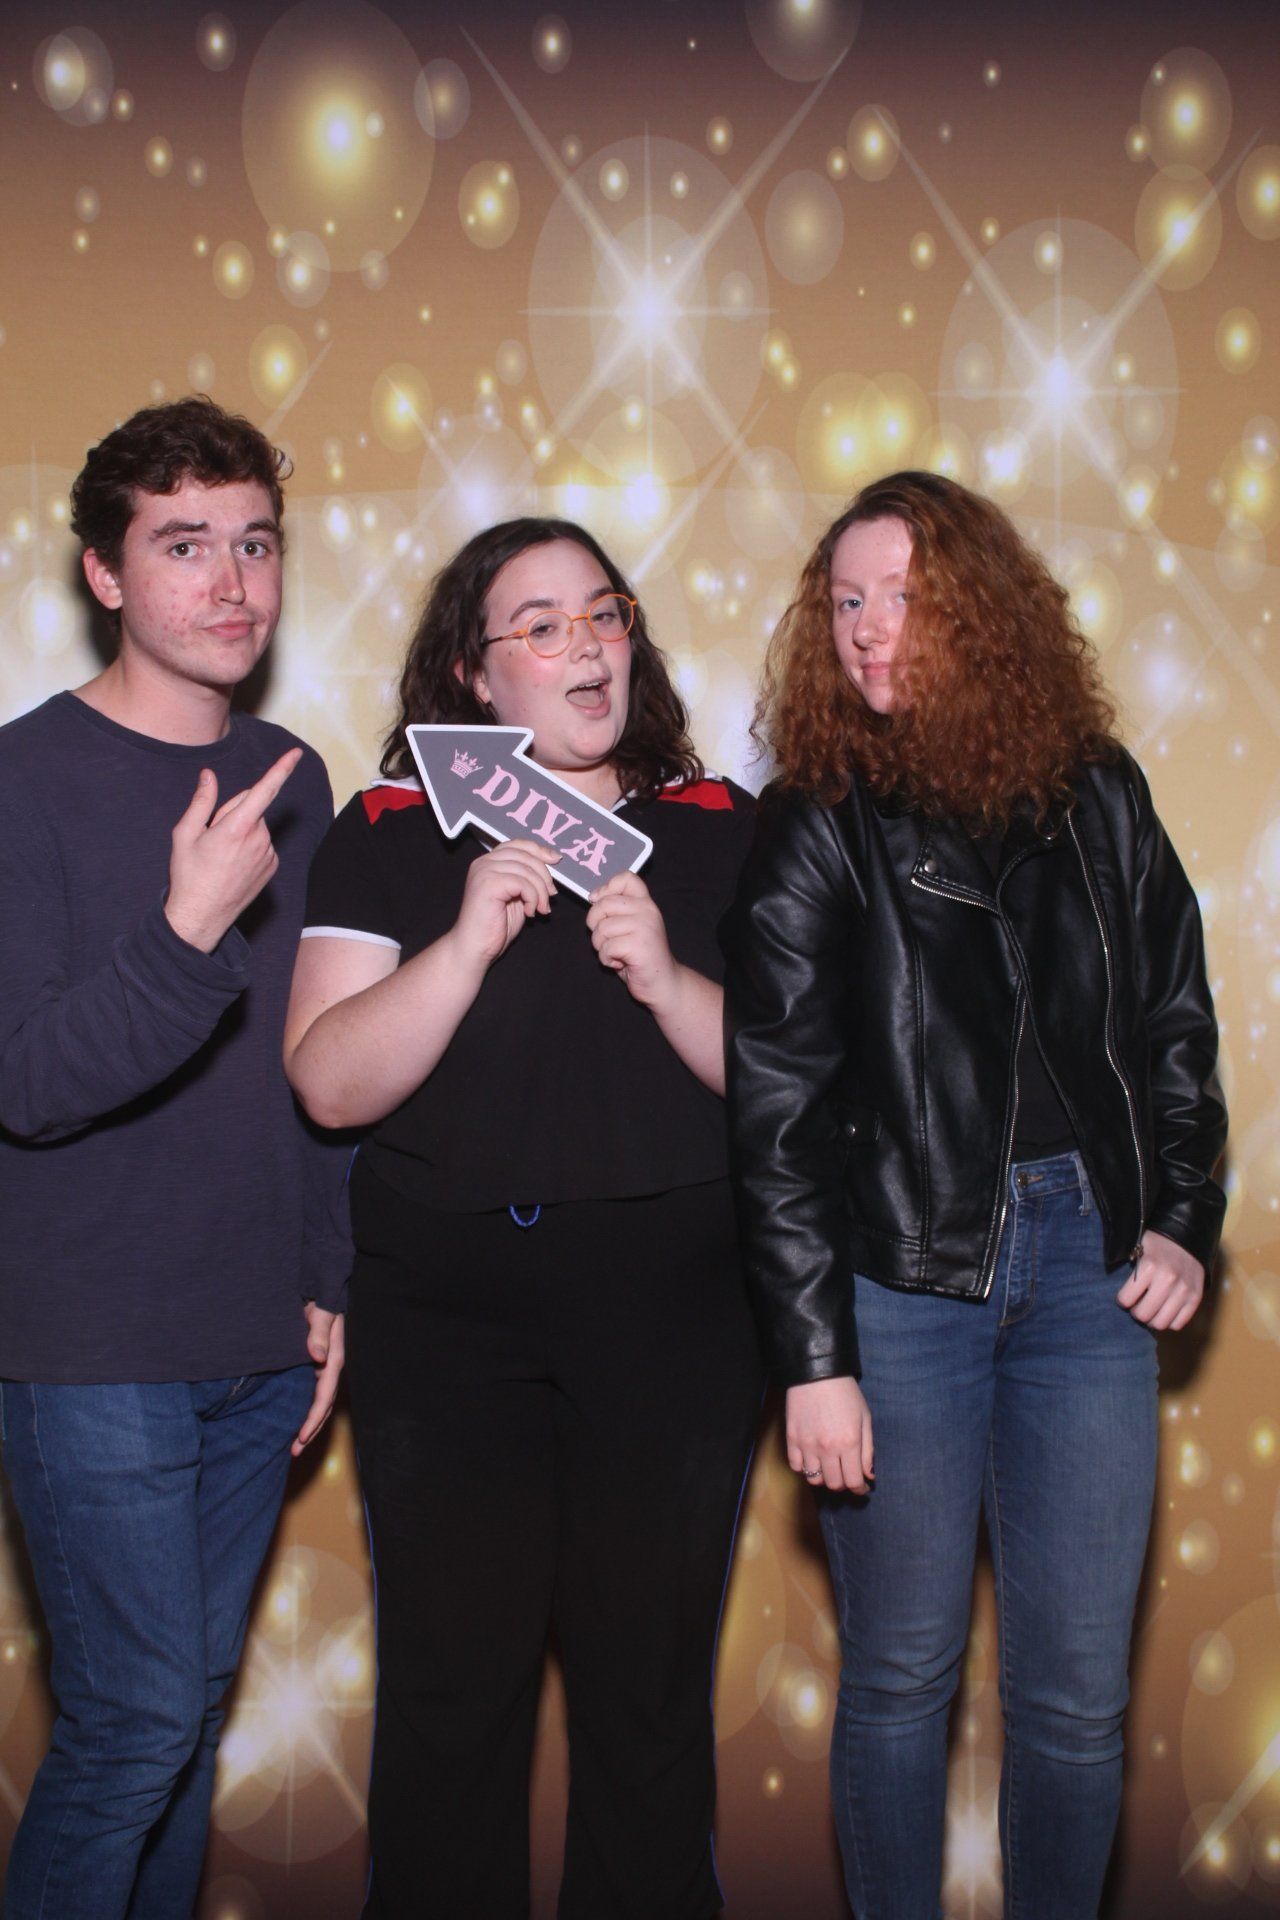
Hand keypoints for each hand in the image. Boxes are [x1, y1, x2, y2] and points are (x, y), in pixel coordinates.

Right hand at [165, 748, 301, 951]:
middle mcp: (259, 839)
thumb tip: (209, 776)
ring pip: (257, 825)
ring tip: (221, 854)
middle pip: (250, 806)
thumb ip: (201, 801)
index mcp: (237, 827)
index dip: (281, 769)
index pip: (264, 790)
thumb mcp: (185, 834)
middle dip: (233, 811)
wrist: (202, 916)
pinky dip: (250, 846)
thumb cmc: (189, 875)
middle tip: (211, 837)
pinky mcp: (272, 866)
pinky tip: (232, 863)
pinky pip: (262, 843)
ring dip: (241, 830)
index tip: (295, 753)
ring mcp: (268, 854)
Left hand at [292, 1304, 344, 1455]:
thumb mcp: (320, 1311)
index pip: (324, 1395)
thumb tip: (317, 1356)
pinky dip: (306, 1408)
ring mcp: (326, 1366)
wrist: (323, 1287)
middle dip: (310, 1430)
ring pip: (319, 1402)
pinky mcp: (318, 1363)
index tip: (301, 1438)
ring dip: (309, 1424)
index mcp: (334, 1358)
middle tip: (294, 1452)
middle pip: (323, 1406)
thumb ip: (319, 1331)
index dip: (313, 1418)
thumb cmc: (322, 1298)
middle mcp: (332, 1366)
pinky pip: (314, 1391)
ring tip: (295, 1445)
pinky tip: (295, 1418)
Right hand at [449, 839, 559, 969]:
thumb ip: (527, 878)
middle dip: (544, 875)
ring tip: (541, 909)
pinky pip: (523, 883)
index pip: (518, 844)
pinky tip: (529, 913)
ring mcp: (484, 871)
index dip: (539, 850)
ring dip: (541, 892)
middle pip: (525, 855)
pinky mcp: (488, 883)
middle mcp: (484, 862)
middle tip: (551, 896)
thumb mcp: (517, 896)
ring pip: (527, 870)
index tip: (556, 860)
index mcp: (488, 862)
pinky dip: (533, 898)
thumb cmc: (495, 926)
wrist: (475, 947)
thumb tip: (551, 862)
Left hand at [585, 872, 677, 1009]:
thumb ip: (616, 910)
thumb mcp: (629, 926)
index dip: (606, 888)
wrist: (663, 982)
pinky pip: (607, 947)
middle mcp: (647, 910)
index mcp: (645, 903)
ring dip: (600, 946)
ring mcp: (645, 927)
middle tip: (607, 939)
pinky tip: (620, 963)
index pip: (626, 878)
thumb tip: (593, 896)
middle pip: (603, 904)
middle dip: (595, 925)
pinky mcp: (639, 945)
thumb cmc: (640, 956)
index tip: (601, 903)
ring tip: (615, 953)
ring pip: (602, 928)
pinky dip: (606, 959)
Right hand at [786, 1376, 874, 1492]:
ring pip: (814, 1479)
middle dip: (843, 1484)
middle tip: (846, 1475)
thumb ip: (868, 1450)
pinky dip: (804, 1468)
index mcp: (849, 1443)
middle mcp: (828, 1448)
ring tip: (829, 1468)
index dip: (859, 1488)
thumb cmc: (845, 1394)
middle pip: (834, 1484)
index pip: (853, 1481)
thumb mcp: (864, 1418)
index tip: (861, 1486)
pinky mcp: (792, 1439)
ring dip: (824, 1478)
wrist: (817, 1373)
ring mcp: (807, 1445)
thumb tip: (868, 1476)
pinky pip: (796, 1466)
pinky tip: (812, 1460)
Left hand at [1115, 1228, 1203, 1330]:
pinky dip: (1169, 1321)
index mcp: (1149, 1267)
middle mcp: (1167, 1280)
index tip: (1125, 1297)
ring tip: (1151, 1310)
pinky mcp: (1196, 1298)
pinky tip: (1165, 1311)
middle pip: (1143, 1315)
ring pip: (1161, 1323)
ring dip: (1152, 1319)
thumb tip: (1121, 1292)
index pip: (1126, 1299)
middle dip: (1136, 1312)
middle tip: (1137, 1305)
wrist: (1188, 1237)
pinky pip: (1178, 1323)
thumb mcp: (1138, 1248)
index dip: (1122, 1300)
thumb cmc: (1157, 1243)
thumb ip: (1130, 1269)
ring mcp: (1184, 1291)